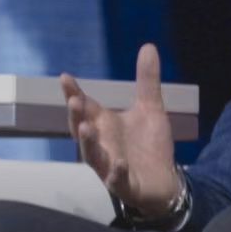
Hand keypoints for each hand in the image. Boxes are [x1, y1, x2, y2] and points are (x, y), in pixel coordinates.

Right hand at [60, 43, 184, 222]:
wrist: (165, 181)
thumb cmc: (150, 145)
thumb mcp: (151, 108)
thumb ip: (147, 80)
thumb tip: (148, 46)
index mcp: (105, 125)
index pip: (85, 107)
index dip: (73, 93)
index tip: (64, 78)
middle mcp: (102, 145)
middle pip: (82, 131)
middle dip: (77, 116)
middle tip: (74, 101)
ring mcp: (110, 166)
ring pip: (93, 156)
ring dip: (89, 143)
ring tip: (86, 128)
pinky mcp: (125, 185)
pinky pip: (117, 180)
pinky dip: (116, 172)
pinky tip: (120, 163)